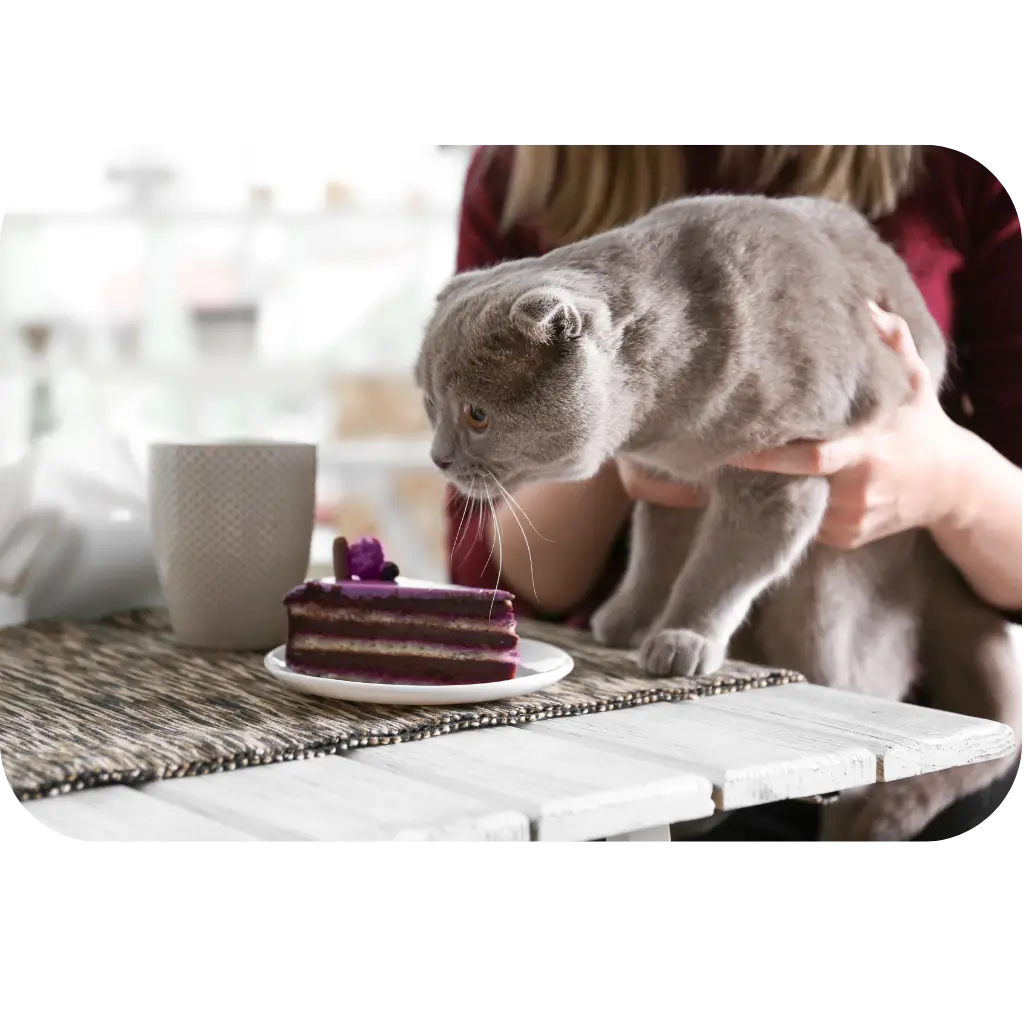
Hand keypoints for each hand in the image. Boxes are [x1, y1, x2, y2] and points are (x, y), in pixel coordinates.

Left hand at [616, 303, 965, 549]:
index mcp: (867, 446)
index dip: (768, 452)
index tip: (730, 439)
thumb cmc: (918, 423)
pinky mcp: (844, 539)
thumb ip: (892, 342)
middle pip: (793, 485)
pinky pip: (803, 523)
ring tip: (734, 468)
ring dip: (763, 490)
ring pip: (792, 506)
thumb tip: (865, 306)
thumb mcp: (912, 382)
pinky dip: (783, 508)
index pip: (809, 454)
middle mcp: (856, 485)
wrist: (950, 486)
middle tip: (715, 454)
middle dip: (755, 473)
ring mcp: (850, 517)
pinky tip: (771, 490)